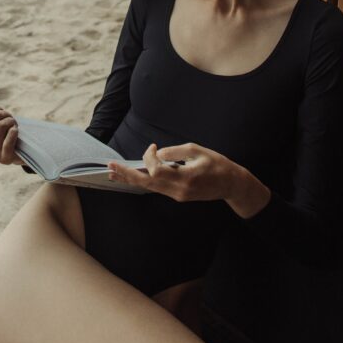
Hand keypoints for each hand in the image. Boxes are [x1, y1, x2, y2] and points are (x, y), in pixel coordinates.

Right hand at [0, 95, 22, 164]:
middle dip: (6, 115)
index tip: (2, 115)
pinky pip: (8, 139)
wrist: (17, 152)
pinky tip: (15, 131)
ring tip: (14, 125)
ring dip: (12, 122)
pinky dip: (14, 131)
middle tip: (10, 120)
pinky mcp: (6, 158)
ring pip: (1, 125)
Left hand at [106, 142, 243, 202]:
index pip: (156, 170)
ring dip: (132, 179)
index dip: (149, 157)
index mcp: (185, 178)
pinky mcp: (178, 196)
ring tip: (114, 174)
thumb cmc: (217, 164)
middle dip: (127, 174)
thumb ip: (175, 152)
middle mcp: (179, 190)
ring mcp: (178, 195)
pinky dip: (144, 181)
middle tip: (110, 167)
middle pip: (147, 183)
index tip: (153, 146)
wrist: (231, 184)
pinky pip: (157, 188)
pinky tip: (133, 177)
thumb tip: (156, 154)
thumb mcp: (197, 151)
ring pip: (150, 188)